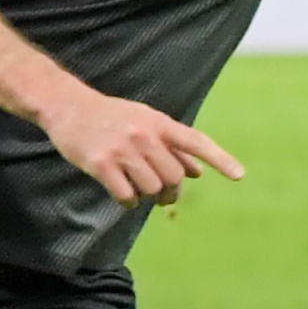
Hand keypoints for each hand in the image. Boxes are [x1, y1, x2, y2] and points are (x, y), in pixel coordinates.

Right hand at [38, 87, 242, 208]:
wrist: (68, 106)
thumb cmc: (112, 116)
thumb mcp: (145, 123)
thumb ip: (171, 147)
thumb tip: (198, 173)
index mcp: (158, 123)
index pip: (196, 142)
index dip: (220, 159)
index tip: (239, 176)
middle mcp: (144, 135)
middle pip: (173, 177)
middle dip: (170, 192)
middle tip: (161, 195)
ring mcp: (122, 150)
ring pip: (152, 189)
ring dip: (148, 196)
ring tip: (137, 189)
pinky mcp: (101, 164)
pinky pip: (127, 196)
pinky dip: (129, 202)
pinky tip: (124, 196)